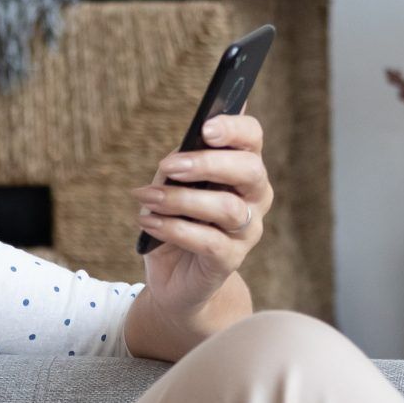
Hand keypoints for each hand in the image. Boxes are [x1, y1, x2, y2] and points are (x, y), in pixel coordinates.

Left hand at [132, 112, 270, 319]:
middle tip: (168, 166)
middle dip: (208, 163)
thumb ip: (180, 165)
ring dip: (181, 199)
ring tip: (148, 198)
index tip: (206, 127)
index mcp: (243, 169)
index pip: (252, 138)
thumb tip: (181, 150)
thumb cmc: (176, 220)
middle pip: (250, 170)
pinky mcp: (230, 260)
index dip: (234, 129)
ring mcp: (248, 231)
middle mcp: (255, 198)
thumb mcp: (173, 185)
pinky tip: (149, 221)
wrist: (173, 275)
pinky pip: (209, 241)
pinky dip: (174, 228)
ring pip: (227, 208)